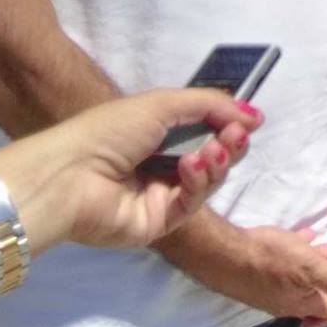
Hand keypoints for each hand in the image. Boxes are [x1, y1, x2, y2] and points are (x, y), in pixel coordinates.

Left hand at [0, 88, 256, 250]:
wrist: (70, 175)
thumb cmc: (109, 131)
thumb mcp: (162, 104)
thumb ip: (211, 105)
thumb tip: (256, 115)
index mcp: (159, 134)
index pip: (207, 129)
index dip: (230, 124)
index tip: (250, 120)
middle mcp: (163, 163)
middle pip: (215, 155)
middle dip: (230, 143)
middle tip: (235, 135)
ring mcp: (162, 195)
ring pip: (209, 180)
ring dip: (217, 161)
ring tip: (213, 150)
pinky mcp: (160, 222)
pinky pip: (192, 204)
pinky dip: (198, 183)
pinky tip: (191, 167)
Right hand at [166, 220, 326, 324]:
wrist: (221, 255)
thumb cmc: (268, 258)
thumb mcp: (308, 265)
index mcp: (305, 302)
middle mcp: (290, 304)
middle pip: (322, 297)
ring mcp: (274, 293)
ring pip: (305, 283)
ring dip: (319, 269)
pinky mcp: (263, 280)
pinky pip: (290, 270)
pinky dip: (301, 257)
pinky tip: (305, 237)